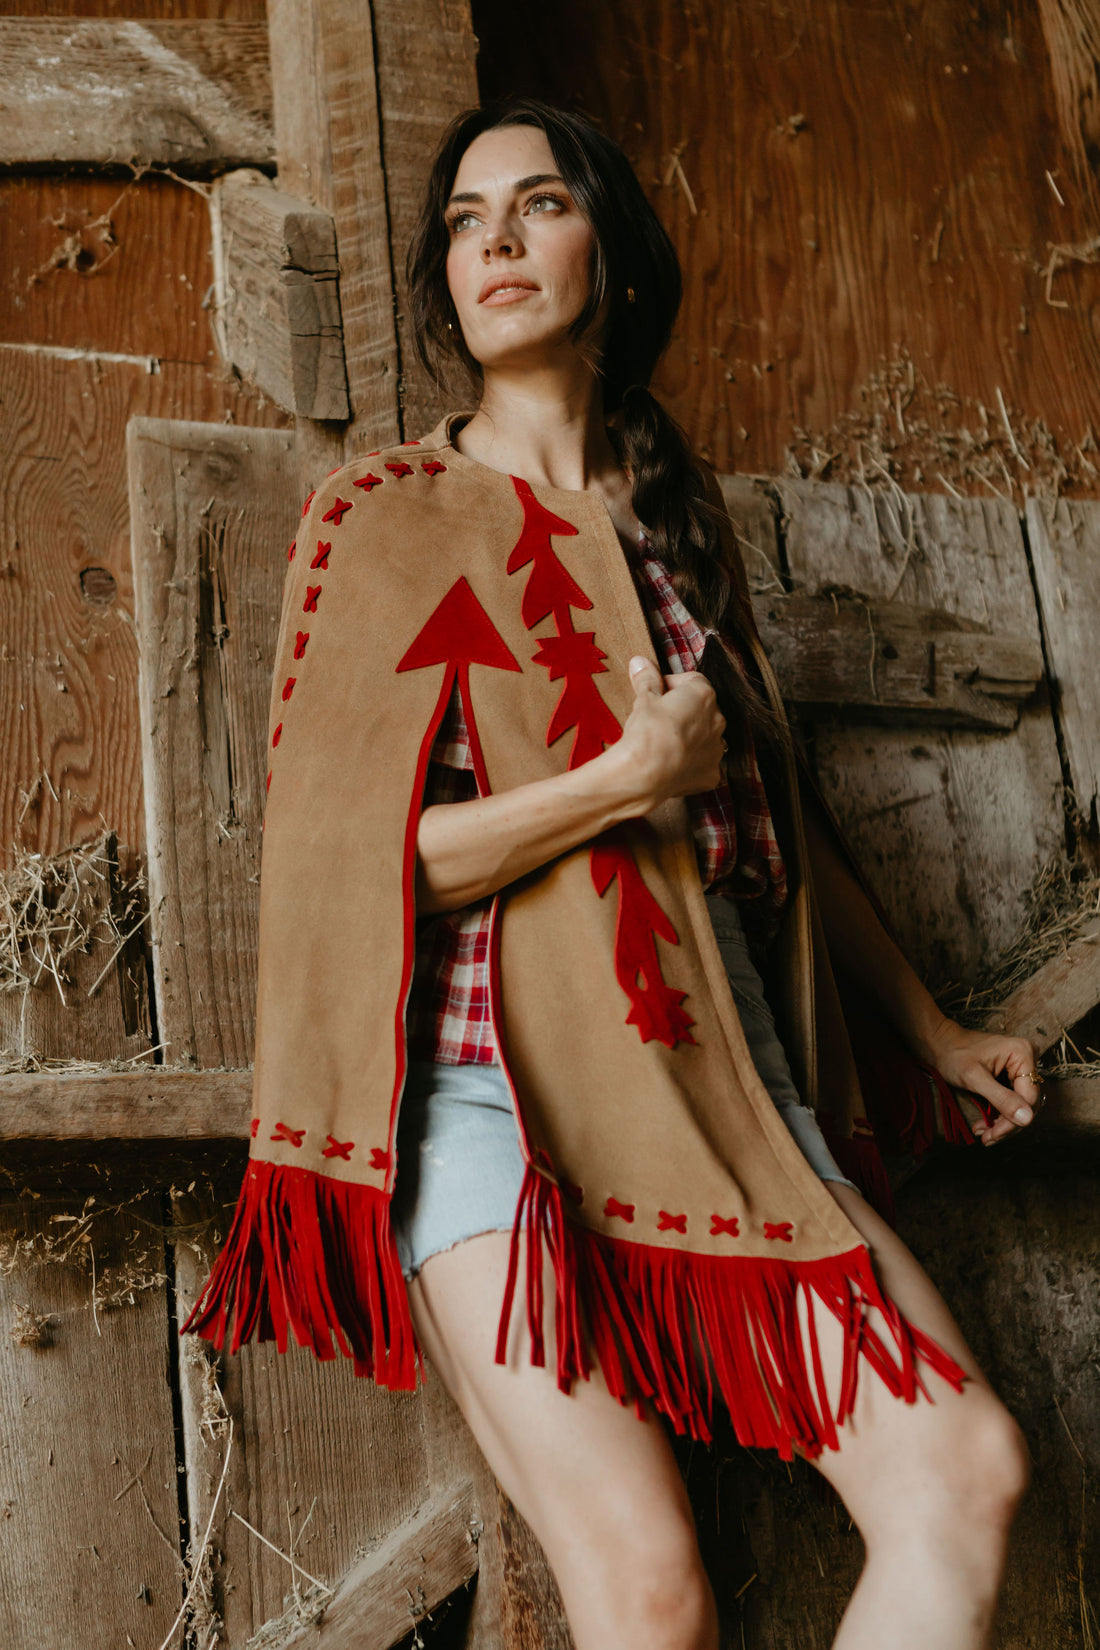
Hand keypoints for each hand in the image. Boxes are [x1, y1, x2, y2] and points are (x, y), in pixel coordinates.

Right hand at [620, 656, 725, 806]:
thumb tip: (640, 662)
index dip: (672, 685)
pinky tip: (671, 764)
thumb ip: (647, 679)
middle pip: (701, 709)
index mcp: (703, 695)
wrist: (645, 773)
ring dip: (689, 737)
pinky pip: (702, 763)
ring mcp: (716, 748)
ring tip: (665, 744)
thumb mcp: (644, 700)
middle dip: (683, 711)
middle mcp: (717, 720)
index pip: (692, 680)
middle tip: (659, 719)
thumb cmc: (647, 733)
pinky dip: (690, 763)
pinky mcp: (711, 773)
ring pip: (704, 736)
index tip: (656, 693)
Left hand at [920, 1020, 1043, 1145]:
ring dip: (1003, 1123)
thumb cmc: (954, 1054)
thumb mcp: (974, 1078)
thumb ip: (1001, 1098)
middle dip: (1007, 1124)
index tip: (993, 1135)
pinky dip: (1000, 1115)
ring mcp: (1021, 1067)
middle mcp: (1027, 1059)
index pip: (1029, 1098)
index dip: (1013, 1121)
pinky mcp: (1013, 1076)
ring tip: (983, 1133)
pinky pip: (1013, 1100)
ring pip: (1021, 1105)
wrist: (940, 1043)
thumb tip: (1027, 1119)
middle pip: (1027, 1103)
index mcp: (1023, 1053)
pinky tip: (985, 1124)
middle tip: (987, 1138)